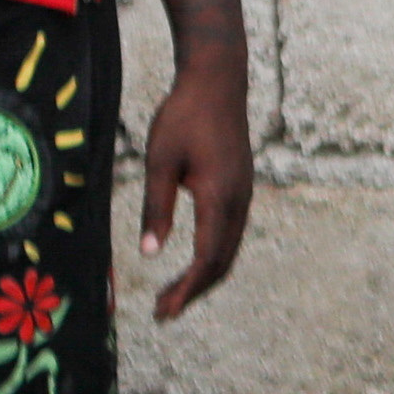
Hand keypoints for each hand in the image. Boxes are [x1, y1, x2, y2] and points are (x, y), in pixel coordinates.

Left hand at [141, 53, 252, 317]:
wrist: (218, 81)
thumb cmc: (183, 116)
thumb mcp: (160, 161)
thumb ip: (156, 208)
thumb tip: (150, 254)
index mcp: (220, 198)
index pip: (207, 259)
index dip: (186, 290)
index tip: (164, 311)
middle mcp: (239, 202)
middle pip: (222, 262)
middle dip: (194, 291)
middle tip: (163, 311)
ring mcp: (244, 195)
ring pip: (230, 250)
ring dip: (204, 275)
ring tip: (175, 292)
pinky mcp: (241, 187)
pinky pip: (231, 233)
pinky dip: (213, 256)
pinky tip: (193, 259)